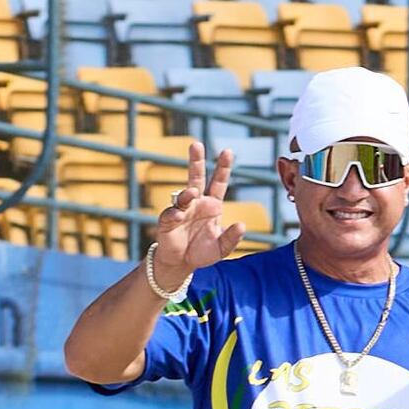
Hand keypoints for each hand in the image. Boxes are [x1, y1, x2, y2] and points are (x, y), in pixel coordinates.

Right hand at [141, 143, 240, 292]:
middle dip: (196, 160)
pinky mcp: (167, 221)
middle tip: (196, 144)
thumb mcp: (222, 248)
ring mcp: (181, 210)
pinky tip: (177, 216)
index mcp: (212, 205)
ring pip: (183, 194)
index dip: (223, 168)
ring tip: (192, 193)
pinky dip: (174, 214)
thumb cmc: (202, 252)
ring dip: (187, 193)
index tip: (227, 151)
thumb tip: (241, 225)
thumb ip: (232, 238)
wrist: (181, 264)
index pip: (218, 182)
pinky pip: (170, 214)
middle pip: (196, 177)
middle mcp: (196, 203)